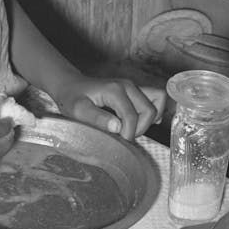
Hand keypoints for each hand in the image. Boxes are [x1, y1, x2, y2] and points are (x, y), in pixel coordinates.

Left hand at [49, 73, 165, 139]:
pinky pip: (155, 98)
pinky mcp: (135, 90)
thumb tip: (118, 127)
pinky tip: (138, 122)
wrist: (71, 86)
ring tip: (133, 128)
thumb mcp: (78, 111)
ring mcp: (133, 86)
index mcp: (114, 90)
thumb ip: (97, 119)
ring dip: (149, 119)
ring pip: (158, 100)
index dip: (129, 133)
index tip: (119, 142)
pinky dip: (152, 112)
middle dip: (141, 128)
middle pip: (150, 110)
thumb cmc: (72, 98)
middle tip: (125, 136)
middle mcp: (128, 85)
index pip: (132, 116)